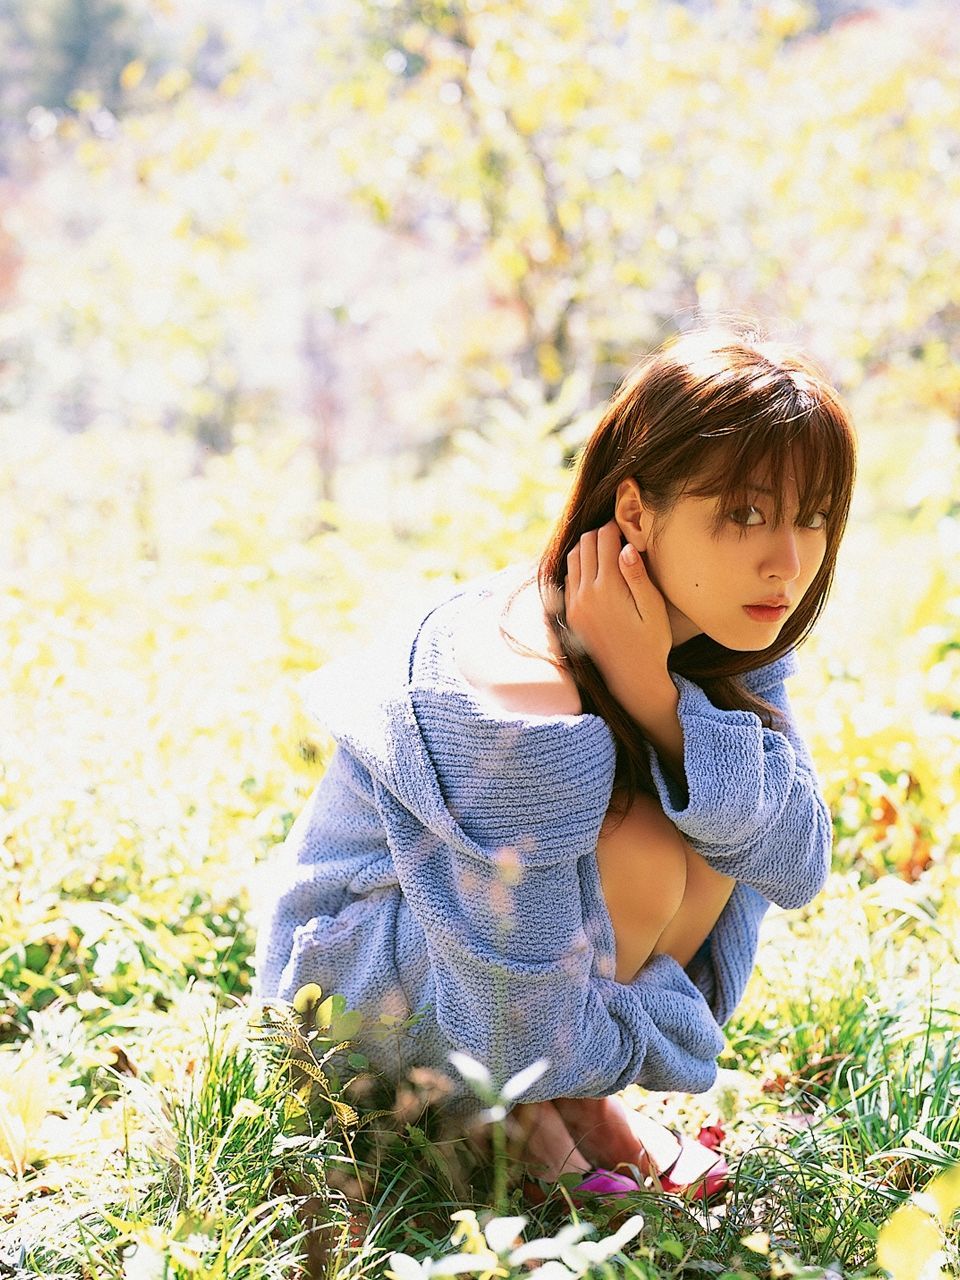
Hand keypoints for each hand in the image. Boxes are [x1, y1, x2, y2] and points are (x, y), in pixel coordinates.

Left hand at [564, 519, 673, 707]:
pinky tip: (596, 569)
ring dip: (588, 546)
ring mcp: (573, 604)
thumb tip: (626, 547)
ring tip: (608, 548)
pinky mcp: (570, 614)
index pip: (605, 539)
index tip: (630, 525)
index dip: (617, 526)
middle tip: (620, 534)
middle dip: (602, 532)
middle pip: (585, 543)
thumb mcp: (653, 610)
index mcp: (608, 588)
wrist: (631, 678)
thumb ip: (638, 577)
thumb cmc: (651, 643)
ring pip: (573, 557)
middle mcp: (585, 593)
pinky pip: (568, 577)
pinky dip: (579, 565)